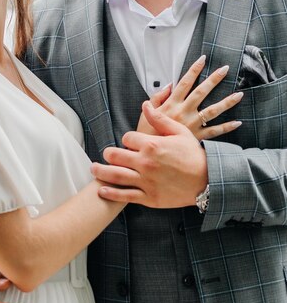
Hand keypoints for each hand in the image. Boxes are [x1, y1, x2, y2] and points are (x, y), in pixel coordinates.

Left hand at [93, 102, 207, 207]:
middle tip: (106, 154)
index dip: (127, 139)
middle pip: (115, 155)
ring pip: (115, 175)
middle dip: (108, 153)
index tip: (129, 143)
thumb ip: (159, 119)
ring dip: (101, 171)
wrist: (208, 180)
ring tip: (94, 169)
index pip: (127, 138)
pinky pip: (125, 195)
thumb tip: (145, 105)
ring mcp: (145, 181)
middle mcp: (145, 162)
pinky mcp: (148, 197)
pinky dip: (111, 193)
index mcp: (152, 144)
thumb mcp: (180, 132)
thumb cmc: (194, 155)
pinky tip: (102, 189)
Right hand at [137, 55, 242, 139]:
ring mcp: (192, 124)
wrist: (150, 154)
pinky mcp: (197, 137)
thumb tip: (169, 85)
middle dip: (214, 79)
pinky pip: (214, 131)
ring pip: (212, 111)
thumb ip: (157, 97)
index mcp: (171, 104)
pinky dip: (226, 127)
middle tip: (225, 69)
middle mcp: (183, 112)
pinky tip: (237, 122)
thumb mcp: (147, 113)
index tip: (203, 60)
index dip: (194, 70)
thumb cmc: (147, 134)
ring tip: (239, 94)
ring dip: (227, 102)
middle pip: (201, 92)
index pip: (185, 82)